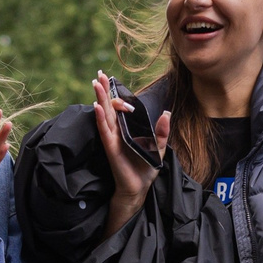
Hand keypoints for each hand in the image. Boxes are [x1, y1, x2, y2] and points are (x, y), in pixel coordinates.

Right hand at [92, 71, 164, 234]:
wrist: (139, 188)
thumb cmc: (146, 168)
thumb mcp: (159, 147)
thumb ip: (162, 131)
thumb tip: (166, 113)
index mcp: (128, 129)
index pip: (120, 108)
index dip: (117, 94)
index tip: (112, 80)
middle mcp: (118, 131)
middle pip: (109, 107)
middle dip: (105, 90)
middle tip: (99, 75)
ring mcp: (113, 139)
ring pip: (104, 115)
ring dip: (100, 99)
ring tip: (96, 83)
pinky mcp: (111, 148)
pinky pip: (104, 130)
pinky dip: (100, 119)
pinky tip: (97, 107)